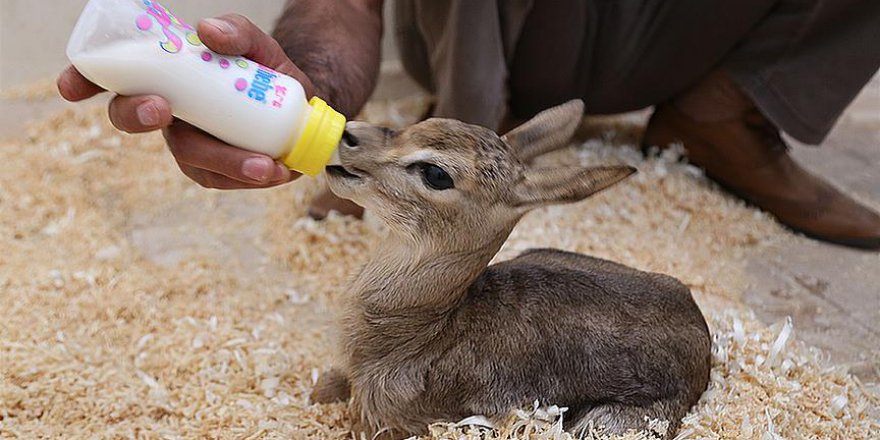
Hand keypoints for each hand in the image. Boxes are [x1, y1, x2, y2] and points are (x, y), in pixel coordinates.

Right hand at [57, 14, 314, 188]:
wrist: (298, 108)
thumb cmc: (265, 72)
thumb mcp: (258, 45)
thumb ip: (238, 30)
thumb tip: (207, 31)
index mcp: (165, 77)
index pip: (114, 76)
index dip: (85, 79)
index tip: (70, 87)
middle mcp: (168, 111)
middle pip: (132, 119)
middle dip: (138, 116)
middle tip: (162, 110)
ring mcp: (187, 142)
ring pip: (188, 156)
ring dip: (224, 161)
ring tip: (265, 164)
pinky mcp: (211, 170)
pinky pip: (220, 177)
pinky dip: (249, 176)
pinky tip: (277, 170)